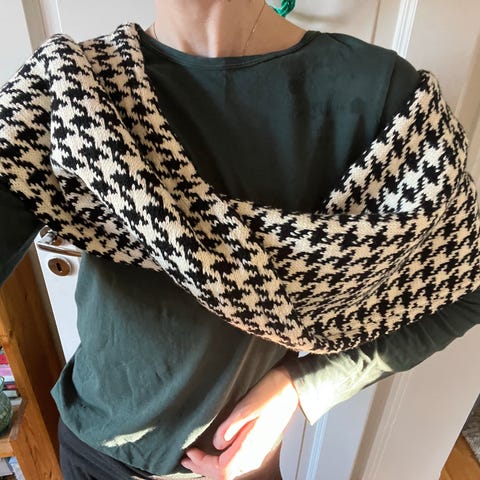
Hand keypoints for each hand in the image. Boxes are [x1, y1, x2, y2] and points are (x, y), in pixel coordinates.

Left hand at [181, 366, 298, 479]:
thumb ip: (230, 427)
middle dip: (203, 468)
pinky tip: (216, 452)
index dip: (202, 463)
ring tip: (196, 458)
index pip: (222, 469)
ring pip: (231, 469)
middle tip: (186, 460)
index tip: (189, 452)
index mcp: (251, 447)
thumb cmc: (271, 393)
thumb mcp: (246, 407)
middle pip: (225, 474)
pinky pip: (237, 462)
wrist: (292, 387)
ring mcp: (258, 451)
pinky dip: (222, 462)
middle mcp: (255, 454)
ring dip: (211, 467)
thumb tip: (216, 443)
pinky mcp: (259, 445)